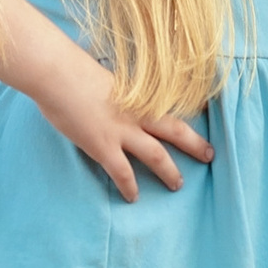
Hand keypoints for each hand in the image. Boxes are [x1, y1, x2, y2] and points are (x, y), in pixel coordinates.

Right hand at [28, 42, 214, 202]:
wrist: (57, 74)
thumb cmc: (73, 69)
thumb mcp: (102, 76)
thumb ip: (113, 89)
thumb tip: (109, 92)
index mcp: (138, 95)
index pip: (169, 105)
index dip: (190, 112)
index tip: (206, 117)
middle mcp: (136, 114)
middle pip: (175, 131)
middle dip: (195, 145)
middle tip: (210, 155)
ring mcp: (121, 131)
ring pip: (156, 155)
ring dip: (170, 172)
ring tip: (178, 185)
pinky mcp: (103, 147)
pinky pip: (122, 173)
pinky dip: (129, 187)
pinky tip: (133, 197)